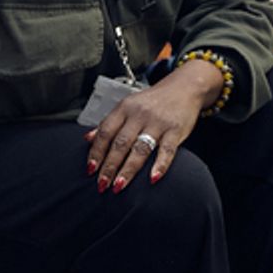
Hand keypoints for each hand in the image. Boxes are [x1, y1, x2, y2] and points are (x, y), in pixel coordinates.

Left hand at [83, 62, 221, 193]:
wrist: (184, 87)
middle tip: (102, 184)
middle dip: (109, 166)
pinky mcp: (175, 130)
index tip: (90, 169)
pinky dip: (160, 165)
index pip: (106, 132)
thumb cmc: (154, 100)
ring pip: (140, 148)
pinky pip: (167, 150)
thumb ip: (109, 122)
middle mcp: (140, 114)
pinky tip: (153, 178)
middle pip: (120, 143)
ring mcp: (158, 122)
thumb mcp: (128, 105)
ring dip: (128, 169)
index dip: (96, 152)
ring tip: (119, 185)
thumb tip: (88, 138)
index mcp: (125, 108)